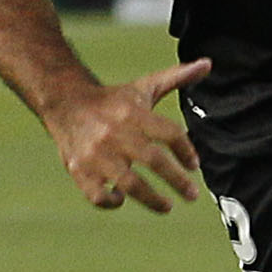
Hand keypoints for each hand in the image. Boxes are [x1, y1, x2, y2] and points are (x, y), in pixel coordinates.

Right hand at [46, 58, 209, 212]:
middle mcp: (115, 134)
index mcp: (133, 114)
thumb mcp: (144, 87)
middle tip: (192, 195)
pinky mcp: (78, 169)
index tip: (195, 166)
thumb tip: (207, 64)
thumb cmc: (113, 100)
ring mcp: (96, 154)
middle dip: (177, 181)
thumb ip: (176, 78)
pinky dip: (110, 201)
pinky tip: (121, 199)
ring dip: (151, 199)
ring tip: (167, 206)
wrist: (64, 102)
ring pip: (128, 183)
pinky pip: (96, 194)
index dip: (186, 151)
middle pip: (153, 161)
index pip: (170, 134)